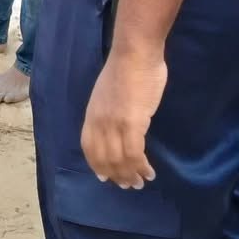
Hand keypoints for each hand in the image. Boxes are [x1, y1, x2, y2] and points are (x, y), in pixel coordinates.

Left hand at [81, 45, 166, 188]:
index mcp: (92, 114)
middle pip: (103, 158)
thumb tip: (117, 124)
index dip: (96, 164)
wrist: (135, 53)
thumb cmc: (126, 68)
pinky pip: (135, 154)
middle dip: (116, 175)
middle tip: (128, 185)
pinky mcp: (132, 123)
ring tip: (140, 183)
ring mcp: (114, 124)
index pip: (88, 147)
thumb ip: (109, 110)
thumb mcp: (108, 93)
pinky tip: (149, 172)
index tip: (104, 176)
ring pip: (119, 160)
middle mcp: (99, 122)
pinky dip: (141, 167)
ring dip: (130, 175)